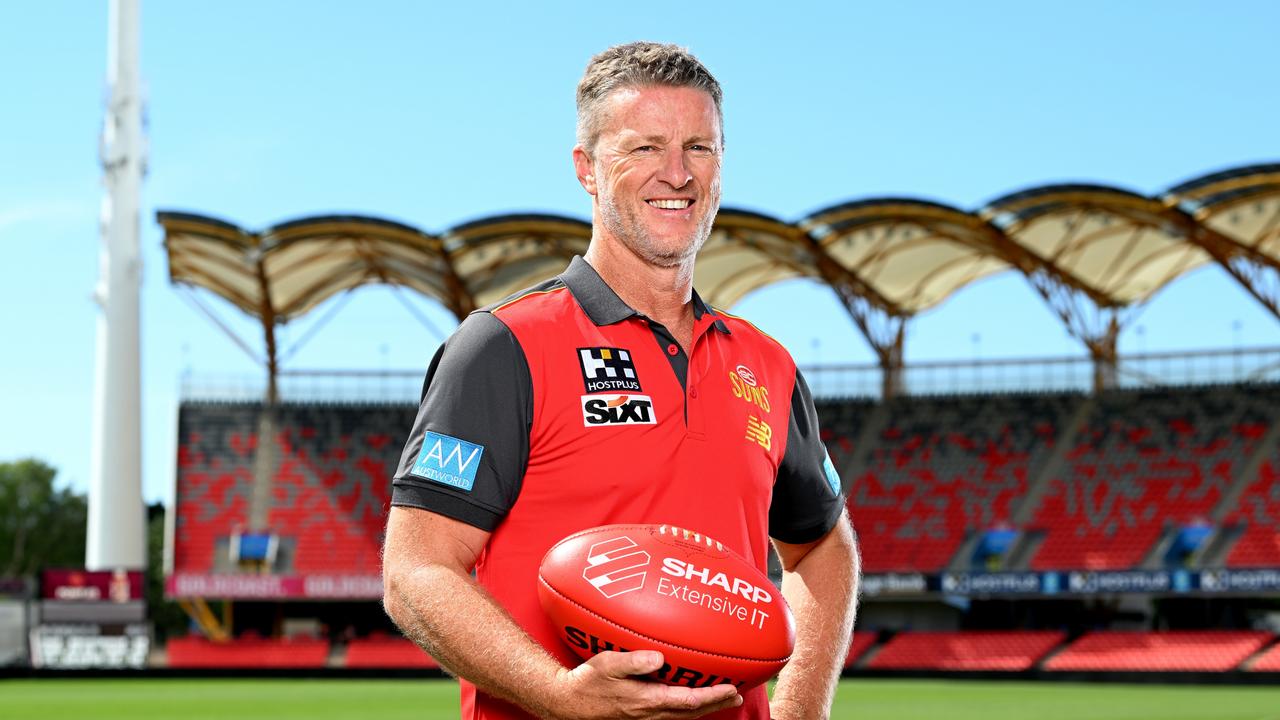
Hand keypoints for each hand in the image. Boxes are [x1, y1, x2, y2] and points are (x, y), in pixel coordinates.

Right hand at [543, 650, 741, 719]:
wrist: (568, 703)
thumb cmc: (587, 682)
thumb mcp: (607, 665)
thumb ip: (634, 661)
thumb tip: (659, 657)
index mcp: (647, 701)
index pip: (688, 701)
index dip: (712, 696)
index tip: (731, 689)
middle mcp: (649, 714)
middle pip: (691, 712)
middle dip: (716, 704)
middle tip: (737, 696)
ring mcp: (644, 719)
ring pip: (682, 716)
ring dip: (704, 708)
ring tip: (721, 698)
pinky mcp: (638, 718)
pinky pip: (671, 715)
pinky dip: (687, 709)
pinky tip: (689, 701)